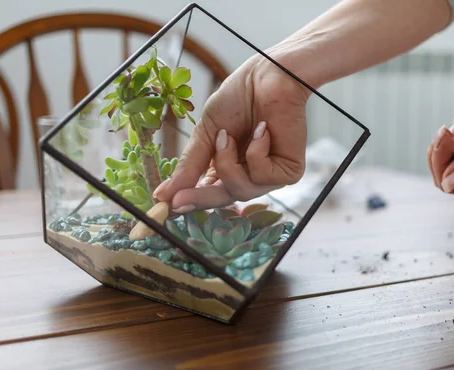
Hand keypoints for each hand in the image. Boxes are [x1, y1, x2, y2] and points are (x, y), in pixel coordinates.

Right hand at [153, 55, 309, 211]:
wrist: (266, 78)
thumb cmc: (238, 99)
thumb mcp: (206, 133)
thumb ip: (190, 164)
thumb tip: (165, 193)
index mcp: (226, 169)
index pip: (206, 194)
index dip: (187, 201)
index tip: (164, 207)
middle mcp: (248, 176)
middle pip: (222, 200)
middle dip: (199, 197)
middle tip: (177, 200)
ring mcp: (269, 177)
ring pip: (240, 190)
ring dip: (227, 162)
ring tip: (227, 136)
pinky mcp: (289, 173)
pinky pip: (261, 176)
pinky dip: (255, 152)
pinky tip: (261, 130)